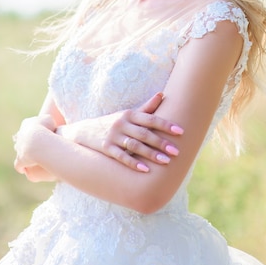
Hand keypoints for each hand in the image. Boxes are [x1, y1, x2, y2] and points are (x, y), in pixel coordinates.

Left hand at [13, 114, 55, 174]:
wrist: (38, 142)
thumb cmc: (46, 129)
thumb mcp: (49, 120)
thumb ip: (48, 120)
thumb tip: (48, 122)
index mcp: (26, 124)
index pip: (27, 125)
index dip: (33, 129)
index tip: (39, 132)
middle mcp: (20, 136)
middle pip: (21, 137)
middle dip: (26, 140)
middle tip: (34, 143)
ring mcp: (19, 148)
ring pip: (18, 149)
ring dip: (22, 152)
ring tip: (29, 156)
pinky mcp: (20, 160)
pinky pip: (18, 165)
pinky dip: (20, 167)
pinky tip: (23, 170)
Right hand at [56, 92, 183, 171]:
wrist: (84, 131)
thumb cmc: (113, 122)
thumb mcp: (128, 114)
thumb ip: (146, 108)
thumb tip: (163, 94)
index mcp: (130, 114)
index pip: (151, 119)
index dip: (166, 125)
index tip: (180, 131)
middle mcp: (122, 123)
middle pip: (144, 133)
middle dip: (161, 143)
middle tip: (176, 151)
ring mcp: (113, 136)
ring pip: (135, 146)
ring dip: (151, 154)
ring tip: (166, 162)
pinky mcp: (105, 148)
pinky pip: (121, 156)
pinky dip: (133, 163)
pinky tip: (145, 170)